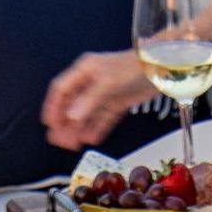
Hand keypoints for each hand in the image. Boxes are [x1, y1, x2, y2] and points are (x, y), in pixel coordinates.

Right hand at [41, 48, 158, 150]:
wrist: (162, 67)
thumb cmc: (133, 67)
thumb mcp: (107, 83)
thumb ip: (88, 101)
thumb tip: (72, 118)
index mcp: (84, 70)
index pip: (61, 89)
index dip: (53, 107)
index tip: (49, 124)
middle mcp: (91, 82)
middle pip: (72, 104)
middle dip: (64, 122)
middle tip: (59, 140)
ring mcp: (104, 93)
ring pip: (86, 114)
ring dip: (78, 129)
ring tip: (72, 144)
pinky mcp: (117, 102)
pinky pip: (103, 118)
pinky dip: (97, 129)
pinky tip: (90, 140)